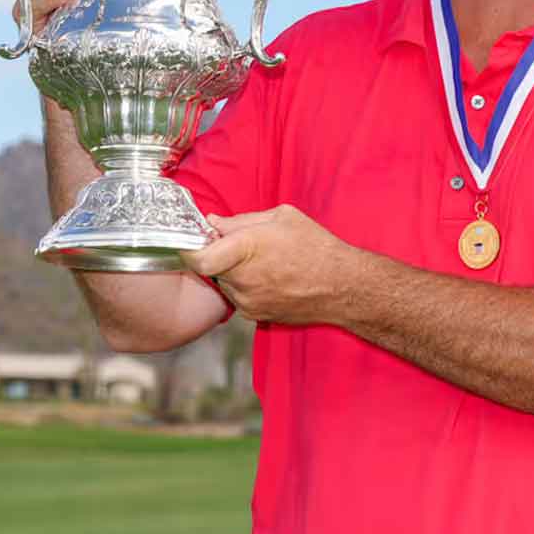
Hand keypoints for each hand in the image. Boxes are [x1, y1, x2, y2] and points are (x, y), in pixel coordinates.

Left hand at [179, 205, 363, 324]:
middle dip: (218, 254)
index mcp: (246, 249)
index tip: (191, 240)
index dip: (189, 249)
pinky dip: (245, 286)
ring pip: (224, 282)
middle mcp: (243, 279)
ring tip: (262, 261)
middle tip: (238, 245)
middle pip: (211, 267)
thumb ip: (242, 221)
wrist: (343, 287)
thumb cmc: (317, 248)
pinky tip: (270, 277)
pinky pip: (239, 296)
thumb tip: (214, 223)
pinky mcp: (255, 316)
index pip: (198, 258)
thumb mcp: (282, 218)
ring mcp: (248, 301)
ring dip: (233, 271)